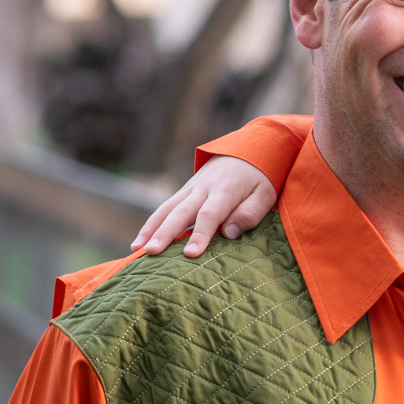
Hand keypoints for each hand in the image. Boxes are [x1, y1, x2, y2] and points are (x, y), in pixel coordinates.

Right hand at [132, 157, 275, 256]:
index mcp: (225, 190)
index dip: (200, 235)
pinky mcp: (185, 192)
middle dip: (165, 234)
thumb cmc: (260, 179)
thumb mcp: (265, 194)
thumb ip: (250, 214)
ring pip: (167, 209)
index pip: (209, 215)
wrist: (247, 150)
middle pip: (181, 212)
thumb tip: (229, 233)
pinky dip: (151, 224)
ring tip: (138, 249)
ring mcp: (191, 189)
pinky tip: (140, 241)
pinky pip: (165, 208)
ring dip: (151, 229)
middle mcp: (203, 189)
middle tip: (152, 253)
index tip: (191, 254)